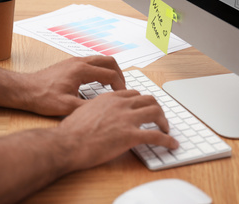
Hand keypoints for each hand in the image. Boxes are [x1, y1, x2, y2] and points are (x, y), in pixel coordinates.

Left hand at [19, 56, 125, 115]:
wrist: (24, 90)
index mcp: (81, 70)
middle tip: (123, 89)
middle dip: (119, 75)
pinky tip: (99, 84)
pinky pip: (92, 63)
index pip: (110, 74)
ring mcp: (74, 61)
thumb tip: (105, 110)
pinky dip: (101, 70)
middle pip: (109, 61)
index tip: (123, 97)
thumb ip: (87, 107)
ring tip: (114, 86)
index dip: (121, 86)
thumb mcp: (66, 107)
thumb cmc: (42, 97)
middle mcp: (79, 62)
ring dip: (111, 71)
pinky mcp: (70, 64)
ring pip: (101, 60)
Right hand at [58, 90, 178, 170]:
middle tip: (158, 118)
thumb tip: (99, 114)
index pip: (133, 94)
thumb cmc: (70, 131)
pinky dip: (167, 140)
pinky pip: (156, 136)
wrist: (67, 143)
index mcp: (109, 98)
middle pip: (148, 99)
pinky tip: (171, 144)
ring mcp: (126, 119)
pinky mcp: (130, 136)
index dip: (142, 101)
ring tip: (165, 129)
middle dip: (156, 108)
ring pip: (155, 112)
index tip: (144, 108)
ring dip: (164, 121)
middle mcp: (120, 104)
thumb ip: (96, 109)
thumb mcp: (82, 111)